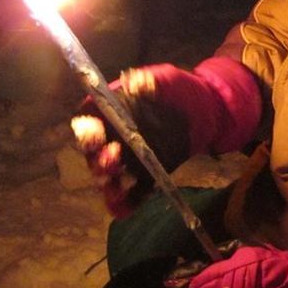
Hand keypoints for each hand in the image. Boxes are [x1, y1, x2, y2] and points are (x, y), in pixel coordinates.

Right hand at [72, 57, 260, 216]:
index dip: (85, 128)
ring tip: (116, 188)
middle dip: (98, 158)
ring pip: (107, 177)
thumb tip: (137, 83)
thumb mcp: (168, 79)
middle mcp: (111, 137)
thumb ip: (153, 81)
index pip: (87, 120)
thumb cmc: (178, 90)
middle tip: (114, 155)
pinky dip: (124, 204)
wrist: (202, 112)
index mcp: (110, 111)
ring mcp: (126, 160)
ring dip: (108, 185)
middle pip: (93, 153)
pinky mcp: (143, 177)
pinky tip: (126, 208)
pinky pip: (128, 194)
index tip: (94, 131)